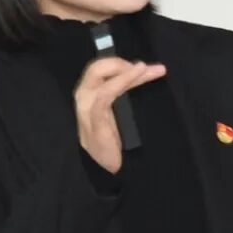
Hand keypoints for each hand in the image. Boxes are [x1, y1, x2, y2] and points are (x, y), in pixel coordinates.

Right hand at [74, 57, 165, 173]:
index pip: (101, 70)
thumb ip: (123, 93)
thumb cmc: (116, 141)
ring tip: (146, 69)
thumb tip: (143, 71)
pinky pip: (105, 95)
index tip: (148, 67)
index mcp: (89, 94)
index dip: (123, 64)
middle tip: (146, 68)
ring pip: (101, 78)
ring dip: (126, 71)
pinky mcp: (95, 121)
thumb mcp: (119, 112)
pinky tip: (136, 75)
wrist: (114, 168)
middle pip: (97, 68)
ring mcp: (86, 109)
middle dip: (121, 63)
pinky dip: (121, 82)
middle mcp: (84, 97)